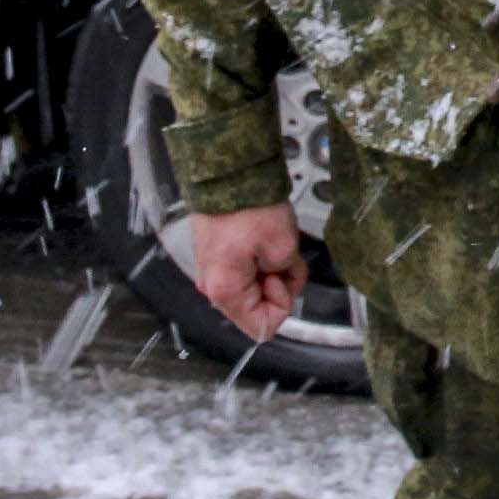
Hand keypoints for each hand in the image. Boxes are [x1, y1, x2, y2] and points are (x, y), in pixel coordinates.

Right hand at [194, 202, 307, 341]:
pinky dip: (261, 259)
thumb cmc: (250, 205)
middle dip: (279, 284)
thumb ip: (286, 278)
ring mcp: (213, 270)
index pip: (263, 327)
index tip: (281, 276)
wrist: (228, 171)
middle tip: (282, 255)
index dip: (282, 304)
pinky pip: (245, 270)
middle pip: (257, 307)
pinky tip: (265, 238)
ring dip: (272, 270)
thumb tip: (276, 278)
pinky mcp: (217, 255)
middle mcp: (212, 286)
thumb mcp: (283, 247)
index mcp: (224, 290)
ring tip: (274, 242)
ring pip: (254, 287)